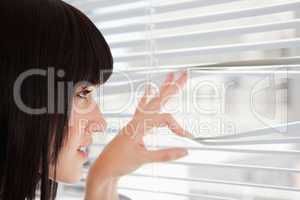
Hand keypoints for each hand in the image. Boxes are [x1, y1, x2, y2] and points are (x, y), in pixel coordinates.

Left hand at [85, 71, 190, 198]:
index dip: (178, 127)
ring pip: (152, 101)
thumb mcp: (143, 159)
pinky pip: (142, 107)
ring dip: (161, 89)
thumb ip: (165, 155)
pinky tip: (148, 89)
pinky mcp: (134, 126)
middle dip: (172, 87)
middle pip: (158, 99)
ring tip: (169, 76)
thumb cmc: (119, 163)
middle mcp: (137, 120)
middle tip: (183, 74)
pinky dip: (147, 97)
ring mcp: (135, 121)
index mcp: (139, 125)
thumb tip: (185, 152)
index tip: (187, 137)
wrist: (103, 167)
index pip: (164, 119)